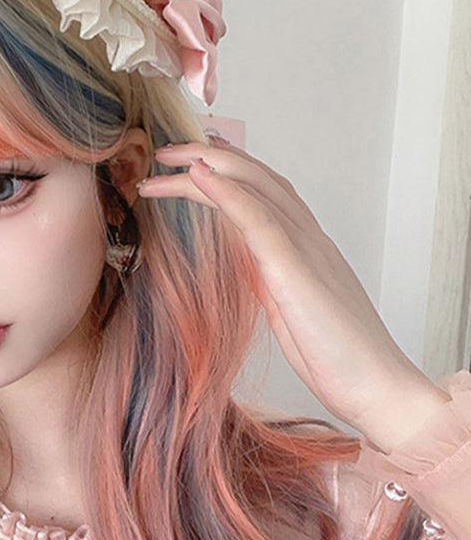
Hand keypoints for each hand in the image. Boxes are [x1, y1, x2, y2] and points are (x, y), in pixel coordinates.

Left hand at [136, 136, 437, 443]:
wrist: (376, 388)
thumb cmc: (335, 356)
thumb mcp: (288, 309)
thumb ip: (266, 281)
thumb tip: (241, 268)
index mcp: (304, 247)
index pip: (263, 192)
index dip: (226, 171)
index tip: (185, 164)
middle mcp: (308, 238)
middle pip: (257, 179)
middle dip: (208, 157)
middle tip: (164, 151)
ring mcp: (306, 250)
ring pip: (258, 188)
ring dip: (210, 166)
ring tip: (170, 156)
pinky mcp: (298, 272)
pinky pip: (261, 222)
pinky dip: (229, 195)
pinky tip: (201, 178)